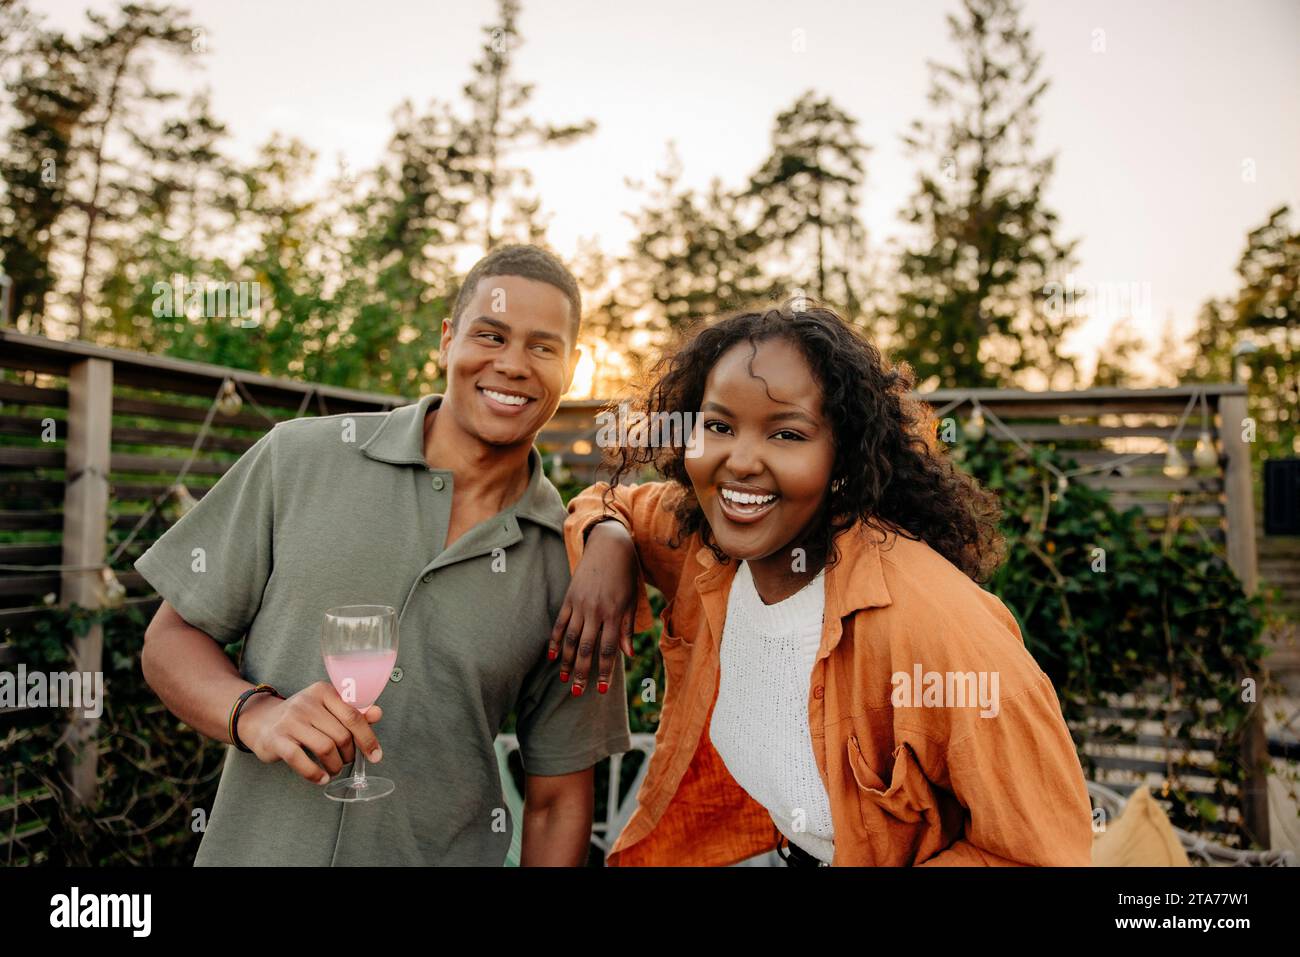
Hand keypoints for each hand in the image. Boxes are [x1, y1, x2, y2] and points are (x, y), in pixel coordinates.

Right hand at [238, 680, 382, 785]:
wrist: (262, 721)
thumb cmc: (303, 717)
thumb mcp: (327, 709)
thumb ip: (353, 712)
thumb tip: (378, 714)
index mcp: (323, 691)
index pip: (353, 716)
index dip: (367, 738)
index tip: (375, 755)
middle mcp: (307, 703)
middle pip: (341, 735)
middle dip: (349, 754)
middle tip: (346, 760)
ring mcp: (290, 721)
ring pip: (325, 748)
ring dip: (335, 765)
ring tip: (334, 768)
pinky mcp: (276, 739)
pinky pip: (301, 760)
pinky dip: (315, 774)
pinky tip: (321, 778)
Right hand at [550, 520, 638, 695]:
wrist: (610, 546)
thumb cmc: (625, 575)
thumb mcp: (630, 601)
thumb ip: (626, 628)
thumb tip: (628, 655)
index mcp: (614, 613)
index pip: (608, 649)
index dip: (605, 671)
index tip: (601, 690)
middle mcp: (595, 611)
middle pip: (587, 648)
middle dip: (582, 673)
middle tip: (578, 693)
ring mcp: (580, 605)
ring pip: (571, 639)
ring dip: (567, 662)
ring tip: (565, 680)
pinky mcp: (569, 598)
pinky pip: (560, 623)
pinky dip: (556, 641)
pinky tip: (553, 657)